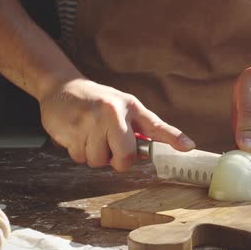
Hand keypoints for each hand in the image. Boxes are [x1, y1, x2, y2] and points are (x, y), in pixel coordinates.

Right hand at [39, 79, 194, 171]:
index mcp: (130, 107)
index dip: (173, 138)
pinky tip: (78, 135)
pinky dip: (79, 152)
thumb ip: (149, 128)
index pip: (154, 125)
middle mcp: (111, 113)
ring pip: (99, 161)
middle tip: (111, 146)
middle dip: (118, 160)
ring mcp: (89, 122)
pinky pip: (80, 158)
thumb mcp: (127, 107)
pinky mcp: (70, 131)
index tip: (189, 147)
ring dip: (95, 155)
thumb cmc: (99, 101)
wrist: (61, 88)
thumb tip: (182, 145)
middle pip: (124, 157)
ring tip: (92, 136)